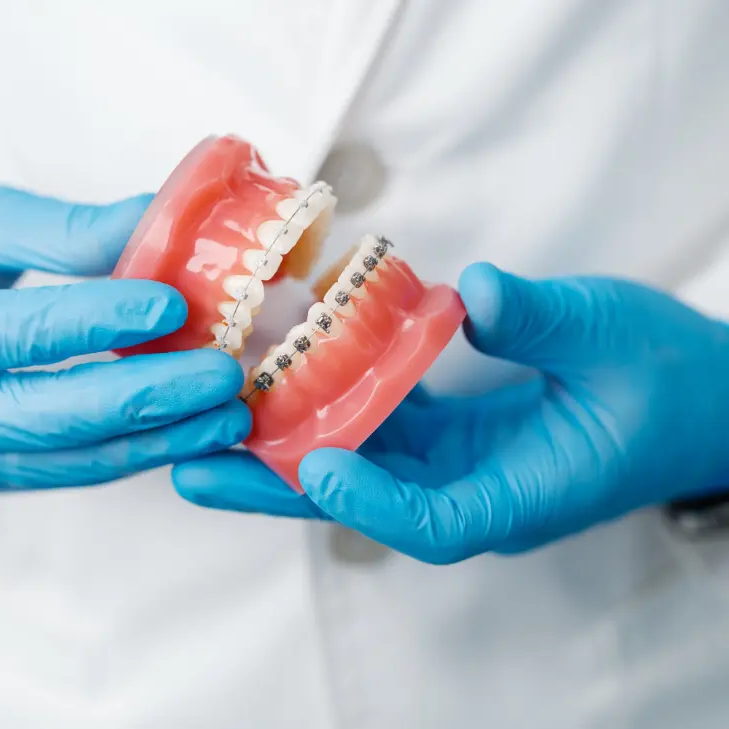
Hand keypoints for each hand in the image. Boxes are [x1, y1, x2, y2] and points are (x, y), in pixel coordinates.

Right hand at [0, 186, 248, 489]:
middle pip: (54, 416)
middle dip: (151, 399)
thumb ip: (64, 229)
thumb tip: (162, 218)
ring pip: (71, 460)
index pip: (15, 333)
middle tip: (222, 375)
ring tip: (227, 415)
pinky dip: (135, 453)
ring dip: (158, 441)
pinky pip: (70, 471)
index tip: (172, 304)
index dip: (97, 321)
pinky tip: (189, 430)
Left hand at [172, 263, 728, 562]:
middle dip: (276, 487)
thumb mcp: (615, 337)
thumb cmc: (667, 380)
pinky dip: (320, 405)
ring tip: (204, 424)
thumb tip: (472, 293)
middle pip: (362, 503)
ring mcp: (452, 465)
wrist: (691, 397)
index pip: (436, 525)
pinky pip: (370, 427)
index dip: (371, 504)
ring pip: (353, 466)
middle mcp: (473, 492)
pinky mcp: (443, 435)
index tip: (311, 467)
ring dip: (279, 447)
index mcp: (522, 495)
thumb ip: (545, 321)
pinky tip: (271, 375)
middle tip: (194, 466)